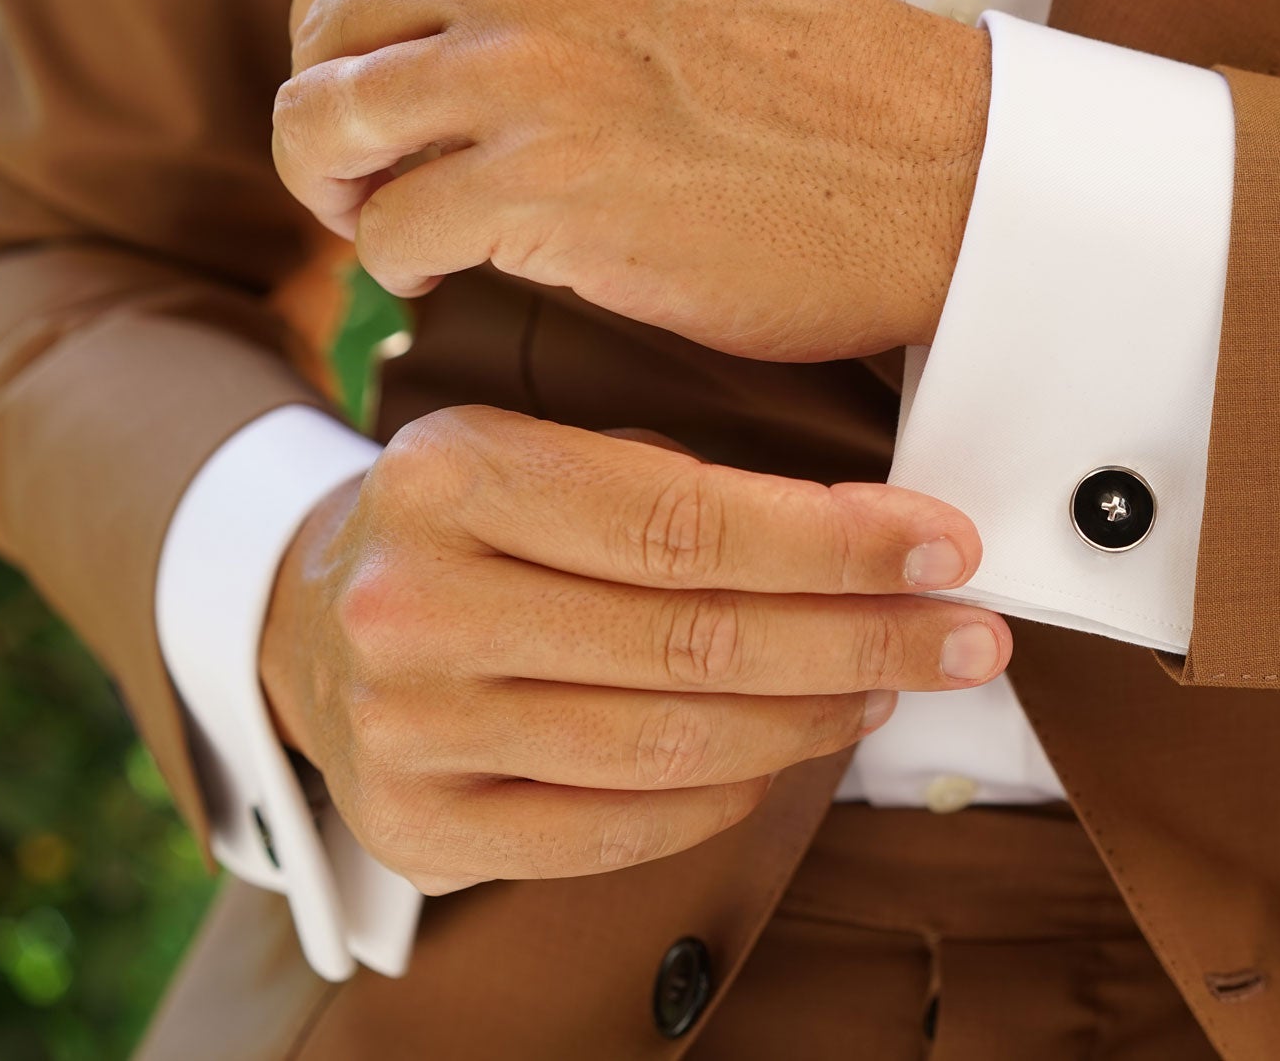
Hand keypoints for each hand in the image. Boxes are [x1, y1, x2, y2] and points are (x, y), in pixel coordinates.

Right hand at [259, 405, 1007, 894]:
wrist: (311, 616)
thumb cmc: (472, 524)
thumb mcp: (544, 450)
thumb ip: (681, 486)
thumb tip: (877, 539)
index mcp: (454, 472)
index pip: (689, 521)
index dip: (838, 544)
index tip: (945, 549)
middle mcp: (417, 600)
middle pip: (695, 639)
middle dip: (863, 639)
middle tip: (968, 636)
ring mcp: (409, 727)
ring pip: (670, 742)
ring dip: (812, 719)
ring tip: (886, 687)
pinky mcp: (417, 826)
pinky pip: (619, 829)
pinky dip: (726, 794)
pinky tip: (788, 752)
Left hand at [274, 0, 990, 361]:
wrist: (928, 172)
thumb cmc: (806, 84)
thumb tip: (402, 32)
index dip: (331, 28)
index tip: (367, 89)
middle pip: (326, 38)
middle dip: (331, 120)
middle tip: (375, 178)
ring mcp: (528, 67)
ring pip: (324, 127)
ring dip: (341, 192)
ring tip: (392, 221)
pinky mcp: (542, 186)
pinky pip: (390, 230)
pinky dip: (402, 263)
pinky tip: (454, 272)